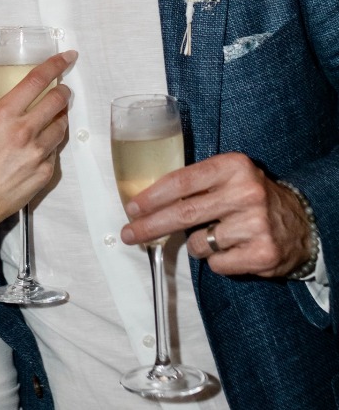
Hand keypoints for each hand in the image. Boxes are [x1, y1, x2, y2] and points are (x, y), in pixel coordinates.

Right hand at [0, 50, 74, 236]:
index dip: (55, 65)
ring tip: (49, 118)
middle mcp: (24, 131)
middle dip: (63, 91)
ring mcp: (37, 153)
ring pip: (61, 125)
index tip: (66, 57)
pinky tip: (38, 145)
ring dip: (59, 117)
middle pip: (57, 101)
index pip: (37, 81)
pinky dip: (50, 143)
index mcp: (4, 115)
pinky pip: (55, 150)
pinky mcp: (45, 172)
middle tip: (60, 90)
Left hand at [120, 151, 313, 276]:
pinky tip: (231, 250)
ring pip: (199, 243)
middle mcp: (245, 193)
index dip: (152, 196)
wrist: (301, 225)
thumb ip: (197, 182)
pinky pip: (218, 264)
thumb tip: (149, 200)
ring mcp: (256, 225)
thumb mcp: (229, 176)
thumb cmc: (252, 198)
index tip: (132, 208)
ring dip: (197, 244)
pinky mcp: (263, 254)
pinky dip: (216, 261)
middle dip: (151, 226)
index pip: (182, 182)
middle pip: (184, 213)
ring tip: (216, 235)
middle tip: (129, 234)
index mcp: (233, 167)